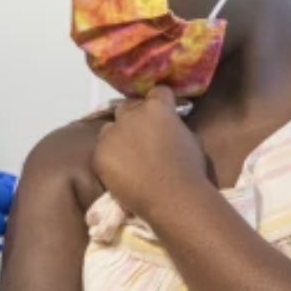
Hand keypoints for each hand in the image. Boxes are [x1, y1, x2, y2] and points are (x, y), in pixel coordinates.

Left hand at [92, 86, 211, 220]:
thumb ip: (176, 125)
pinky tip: (121, 170)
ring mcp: (112, 134)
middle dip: (137, 117)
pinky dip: (109, 156)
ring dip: (119, 135)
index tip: (164, 113)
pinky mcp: (99, 154)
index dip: (162, 102)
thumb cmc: (189, 170)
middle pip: (129, 107)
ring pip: (111, 128)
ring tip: (129, 154)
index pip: (157, 92)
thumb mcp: (191, 138)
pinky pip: (102, 150)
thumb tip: (170, 126)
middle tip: (144, 136)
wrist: (172, 198)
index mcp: (157, 107)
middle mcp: (131, 115)